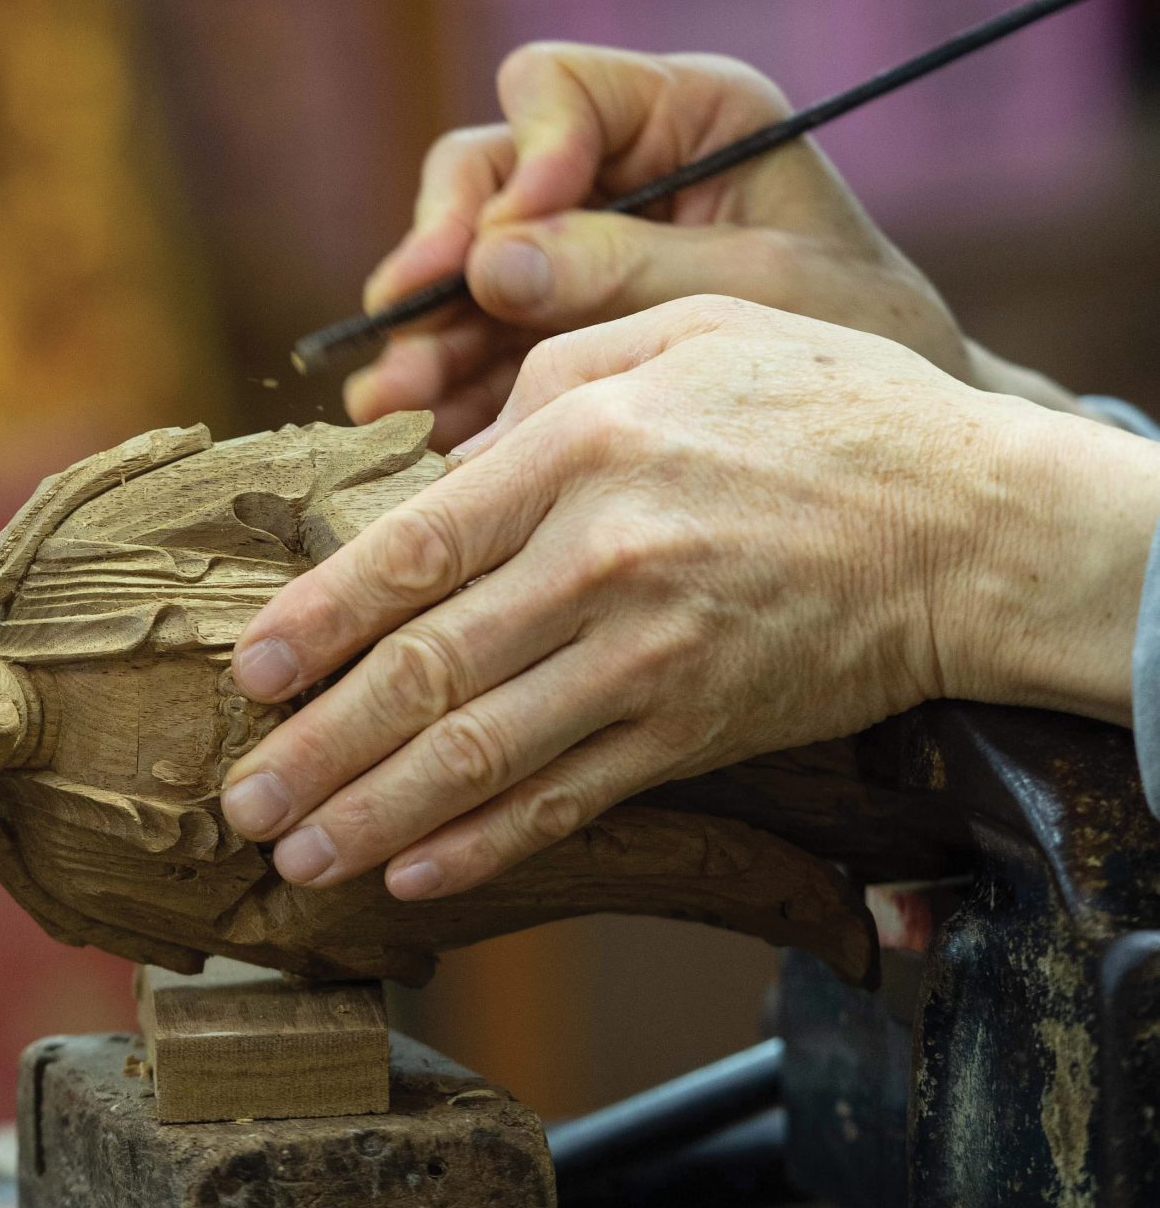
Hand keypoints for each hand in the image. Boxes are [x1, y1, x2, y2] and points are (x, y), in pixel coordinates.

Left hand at [223, 297, 1159, 900]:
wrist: (969, 521)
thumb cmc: (823, 407)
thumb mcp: (683, 332)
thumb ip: (553, 382)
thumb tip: (449, 460)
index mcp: (581, 445)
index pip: (413, 548)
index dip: (318, 622)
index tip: (250, 673)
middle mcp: (600, 557)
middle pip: (426, 668)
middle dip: (318, 748)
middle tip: (238, 802)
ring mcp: (650, 655)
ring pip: (481, 750)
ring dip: (374, 813)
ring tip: (297, 856)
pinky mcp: (699, 728)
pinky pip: (573, 799)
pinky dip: (488, 845)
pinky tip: (416, 875)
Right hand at [348, 43, 1062, 449]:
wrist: (906, 451)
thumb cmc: (870, 343)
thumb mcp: (763, 294)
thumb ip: (629, 271)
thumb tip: (488, 266)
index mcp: (688, 116)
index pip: (556, 89)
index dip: (523, 155)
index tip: (511, 238)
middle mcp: (618, 167)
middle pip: (483, 176)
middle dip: (441, 252)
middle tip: (407, 317)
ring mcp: (579, 250)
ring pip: (462, 268)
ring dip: (424, 335)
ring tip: (389, 406)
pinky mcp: (560, 328)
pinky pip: (478, 343)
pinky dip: (450, 387)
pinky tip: (420, 437)